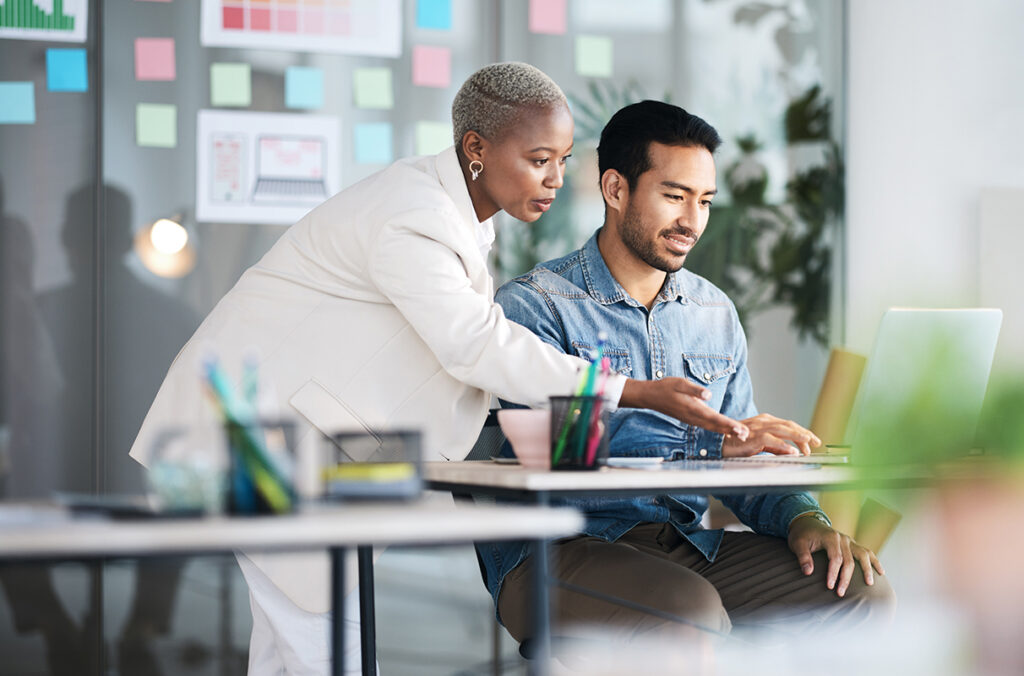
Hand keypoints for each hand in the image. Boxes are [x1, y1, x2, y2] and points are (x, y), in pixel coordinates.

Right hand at [621, 377, 749, 439]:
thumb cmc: (665, 387)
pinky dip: (718, 429)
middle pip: (715, 425)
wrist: (650, 396)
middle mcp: (693, 416)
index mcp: (692, 408)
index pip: (714, 417)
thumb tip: (708, 395)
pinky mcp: (691, 419)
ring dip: (726, 431)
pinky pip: (707, 426)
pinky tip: (726, 430)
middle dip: (731, 430)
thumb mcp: (679, 383)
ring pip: (712, 427)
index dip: (727, 424)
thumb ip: (694, 389)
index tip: (739, 429)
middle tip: (746, 435)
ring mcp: (691, 419)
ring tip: (740, 434)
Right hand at [721, 413, 820, 456]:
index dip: (802, 432)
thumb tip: (791, 451)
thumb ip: (775, 446)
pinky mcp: (753, 437)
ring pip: (783, 430)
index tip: (812, 441)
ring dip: (798, 436)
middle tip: (816, 442)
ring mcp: (758, 428)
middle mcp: (763, 421)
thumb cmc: (736, 443)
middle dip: (804, 433)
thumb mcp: (759, 443)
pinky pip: (771, 441)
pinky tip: (793, 451)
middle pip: (789, 425)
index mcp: (765, 421)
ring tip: (809, 442)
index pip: (788, 425)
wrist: (717, 443)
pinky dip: (783, 446)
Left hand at [787, 514, 884, 596]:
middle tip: (841, 593)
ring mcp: (849, 541)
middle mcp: (842, 538)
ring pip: (862, 555)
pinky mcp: (852, 544)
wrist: (807, 522)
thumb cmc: (802, 535)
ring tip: (869, 583)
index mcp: (830, 537)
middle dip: (846, 578)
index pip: (835, 558)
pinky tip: (880, 572)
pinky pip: (866, 552)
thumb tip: (808, 572)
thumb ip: (803, 557)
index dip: (833, 573)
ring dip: (867, 569)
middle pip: (849, 560)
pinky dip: (874, 561)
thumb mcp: (797, 543)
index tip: (830, 586)